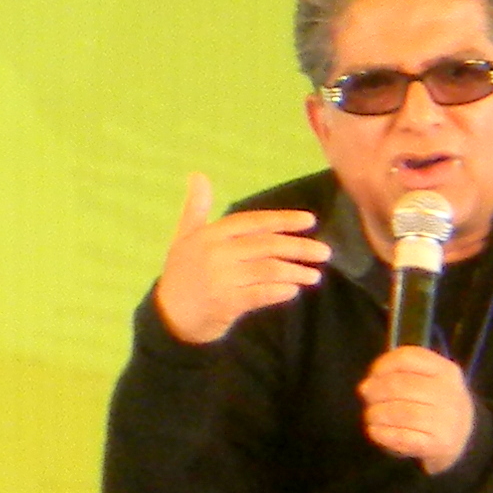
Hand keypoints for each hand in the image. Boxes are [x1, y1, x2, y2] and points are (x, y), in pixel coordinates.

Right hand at [153, 173, 329, 344]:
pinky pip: (261, 294)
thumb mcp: (184, 238)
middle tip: (324, 252)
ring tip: (314, 276)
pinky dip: (280, 291)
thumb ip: (195, 208)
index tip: (309, 221)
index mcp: (209, 235)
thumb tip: (198, 175)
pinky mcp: (226, 303)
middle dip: (299, 248)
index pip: (253, 223)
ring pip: (268, 270)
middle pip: (267, 246)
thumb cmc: (181, 274)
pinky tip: (293, 290)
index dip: (283, 220)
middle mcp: (216, 254)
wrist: (168, 316)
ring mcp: (221, 279)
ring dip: (295, 272)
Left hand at [358, 346, 477, 475]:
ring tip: (370, 416)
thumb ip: (400, 374)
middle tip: (367, 397)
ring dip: (377, 414)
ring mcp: (446, 420)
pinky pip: (404, 437)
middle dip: (376, 391)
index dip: (383, 365)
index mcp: (445, 371)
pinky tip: (375, 431)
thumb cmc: (437, 404)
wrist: (465, 438)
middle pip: (401, 386)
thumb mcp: (430, 379)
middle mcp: (448, 393)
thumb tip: (367, 385)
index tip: (372, 375)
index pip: (408, 358)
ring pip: (402, 413)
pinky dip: (384, 434)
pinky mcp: (439, 444)